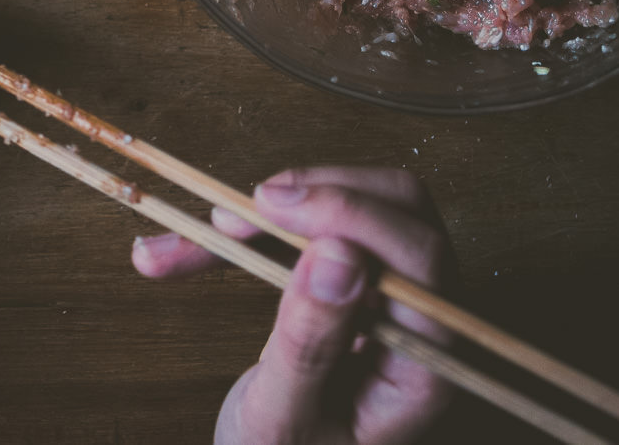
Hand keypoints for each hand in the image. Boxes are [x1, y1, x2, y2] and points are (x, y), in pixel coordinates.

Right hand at [133, 167, 455, 444]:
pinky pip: (312, 230)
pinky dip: (251, 228)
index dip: (349, 215)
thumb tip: (338, 254)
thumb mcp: (283, 421)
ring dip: (275, 207)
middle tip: (236, 211)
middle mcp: (423, 323)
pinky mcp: (352, 286)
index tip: (271, 208)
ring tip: (203, 229)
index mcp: (425, 367)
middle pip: (399, 211)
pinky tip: (193, 244)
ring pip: (355, 205)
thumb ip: (310, 344)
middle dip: (312, 196)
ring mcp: (390, 299)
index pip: (417, 260)